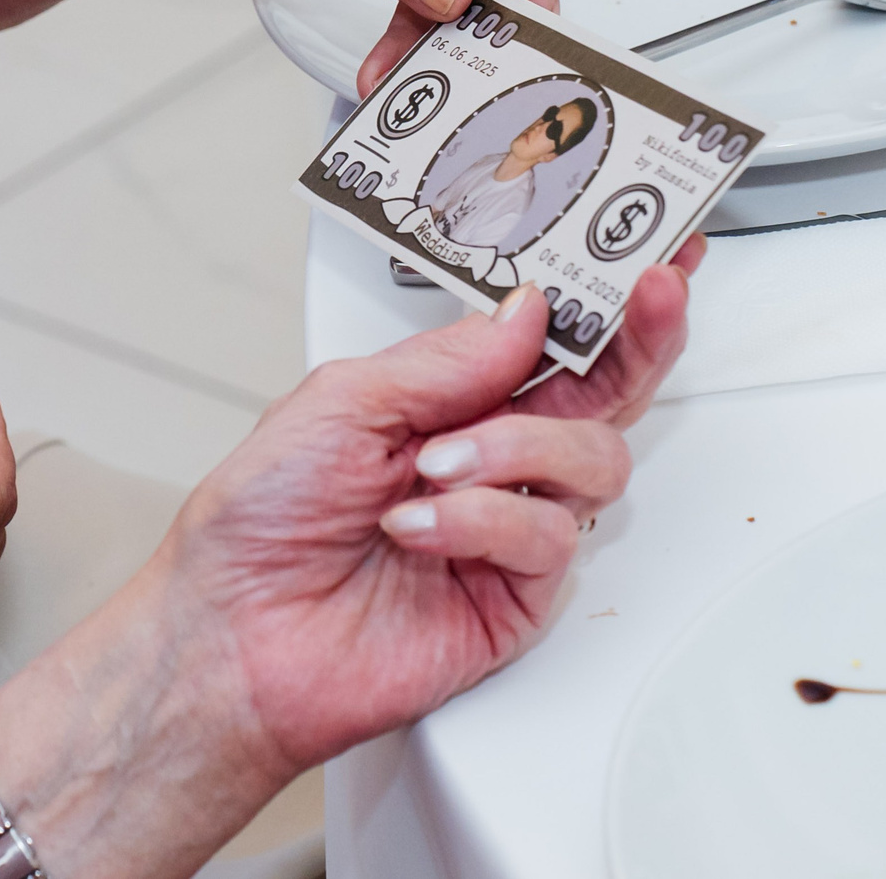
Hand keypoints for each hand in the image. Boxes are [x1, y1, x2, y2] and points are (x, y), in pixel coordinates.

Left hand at [179, 241, 699, 781]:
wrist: (233, 636)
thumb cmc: (258, 522)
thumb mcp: (336, 403)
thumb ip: (441, 361)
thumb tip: (525, 313)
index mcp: (442, 399)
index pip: (543, 339)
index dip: (600, 296)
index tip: (647, 249)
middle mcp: (485, 457)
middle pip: (602, 392)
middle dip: (636, 339)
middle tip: (652, 296)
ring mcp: (504, 525)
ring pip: (593, 459)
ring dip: (516, 448)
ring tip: (435, 465)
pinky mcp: (513, 595)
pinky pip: (547, 537)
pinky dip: (483, 519)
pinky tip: (422, 526)